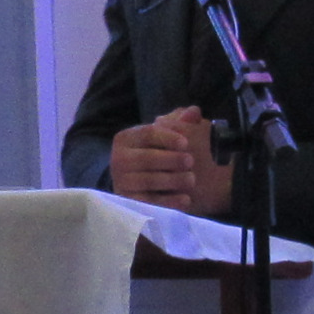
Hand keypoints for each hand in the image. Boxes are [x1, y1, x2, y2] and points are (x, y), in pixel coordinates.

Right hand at [109, 107, 234, 215]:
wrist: (135, 181)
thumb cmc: (154, 152)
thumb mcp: (163, 136)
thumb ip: (180, 122)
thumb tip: (194, 112)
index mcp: (126, 138)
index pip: (147, 134)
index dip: (167, 137)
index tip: (186, 142)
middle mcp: (118, 159)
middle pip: (147, 158)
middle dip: (171, 160)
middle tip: (191, 161)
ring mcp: (122, 182)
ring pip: (148, 181)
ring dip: (172, 180)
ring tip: (191, 180)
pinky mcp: (129, 201)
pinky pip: (149, 202)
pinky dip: (168, 202)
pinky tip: (186, 200)